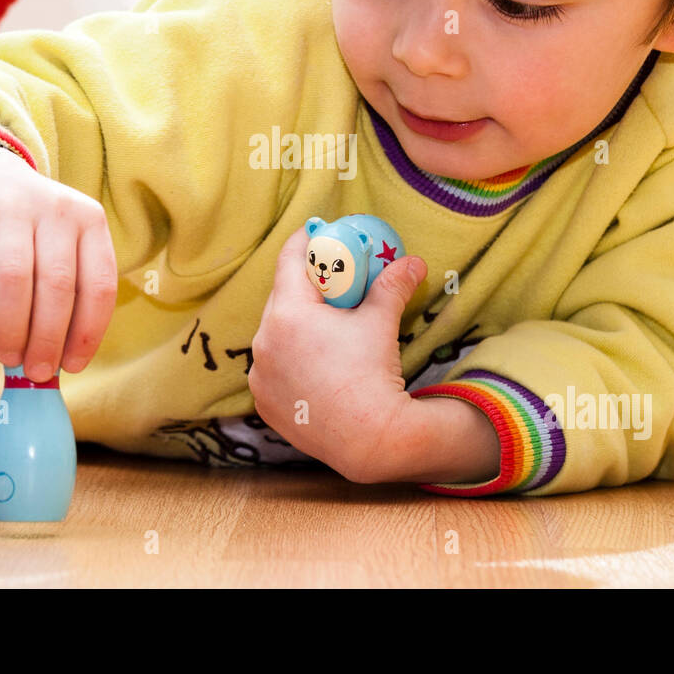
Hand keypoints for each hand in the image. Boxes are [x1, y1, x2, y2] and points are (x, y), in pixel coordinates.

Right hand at [0, 138, 117, 380]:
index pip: (100, 284)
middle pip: (58, 286)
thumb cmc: (29, 228)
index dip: (89, 332)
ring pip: (17, 284)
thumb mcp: (61, 244)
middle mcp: (57, 211)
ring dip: (15, 332)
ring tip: (11, 360)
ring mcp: (13, 212)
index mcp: (90, 221)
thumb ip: (69, 290)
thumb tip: (63, 359)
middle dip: (49, 338)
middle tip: (38, 372)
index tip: (75, 366)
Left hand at [248, 224, 427, 482]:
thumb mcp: (381, 322)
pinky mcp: (263, 403)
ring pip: (274, 335)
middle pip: (281, 298)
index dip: (304, 241)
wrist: (368, 439)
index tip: (316, 234)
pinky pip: (272, 369)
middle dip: (305, 288)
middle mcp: (263, 341)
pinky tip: (313, 367)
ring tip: (325, 332)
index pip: (289, 260)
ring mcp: (259, 375)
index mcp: (287, 313)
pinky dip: (288, 362)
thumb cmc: (372, 374)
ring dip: (295, 327)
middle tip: (330, 284)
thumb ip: (392, 285)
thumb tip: (414, 262)